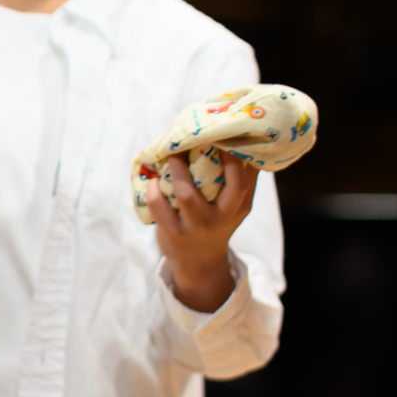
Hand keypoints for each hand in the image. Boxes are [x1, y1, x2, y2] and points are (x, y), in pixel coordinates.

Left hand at [146, 152, 254, 312]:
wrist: (199, 263)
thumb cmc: (217, 222)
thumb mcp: (236, 206)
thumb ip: (242, 179)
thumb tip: (243, 139)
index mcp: (239, 206)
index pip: (244, 178)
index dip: (235, 154)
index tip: (221, 133)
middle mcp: (222, 217)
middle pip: (227, 184)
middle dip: (212, 156)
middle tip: (194, 136)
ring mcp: (197, 226)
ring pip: (186, 194)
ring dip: (176, 169)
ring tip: (169, 154)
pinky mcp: (173, 233)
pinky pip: (160, 206)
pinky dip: (153, 189)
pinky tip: (152, 179)